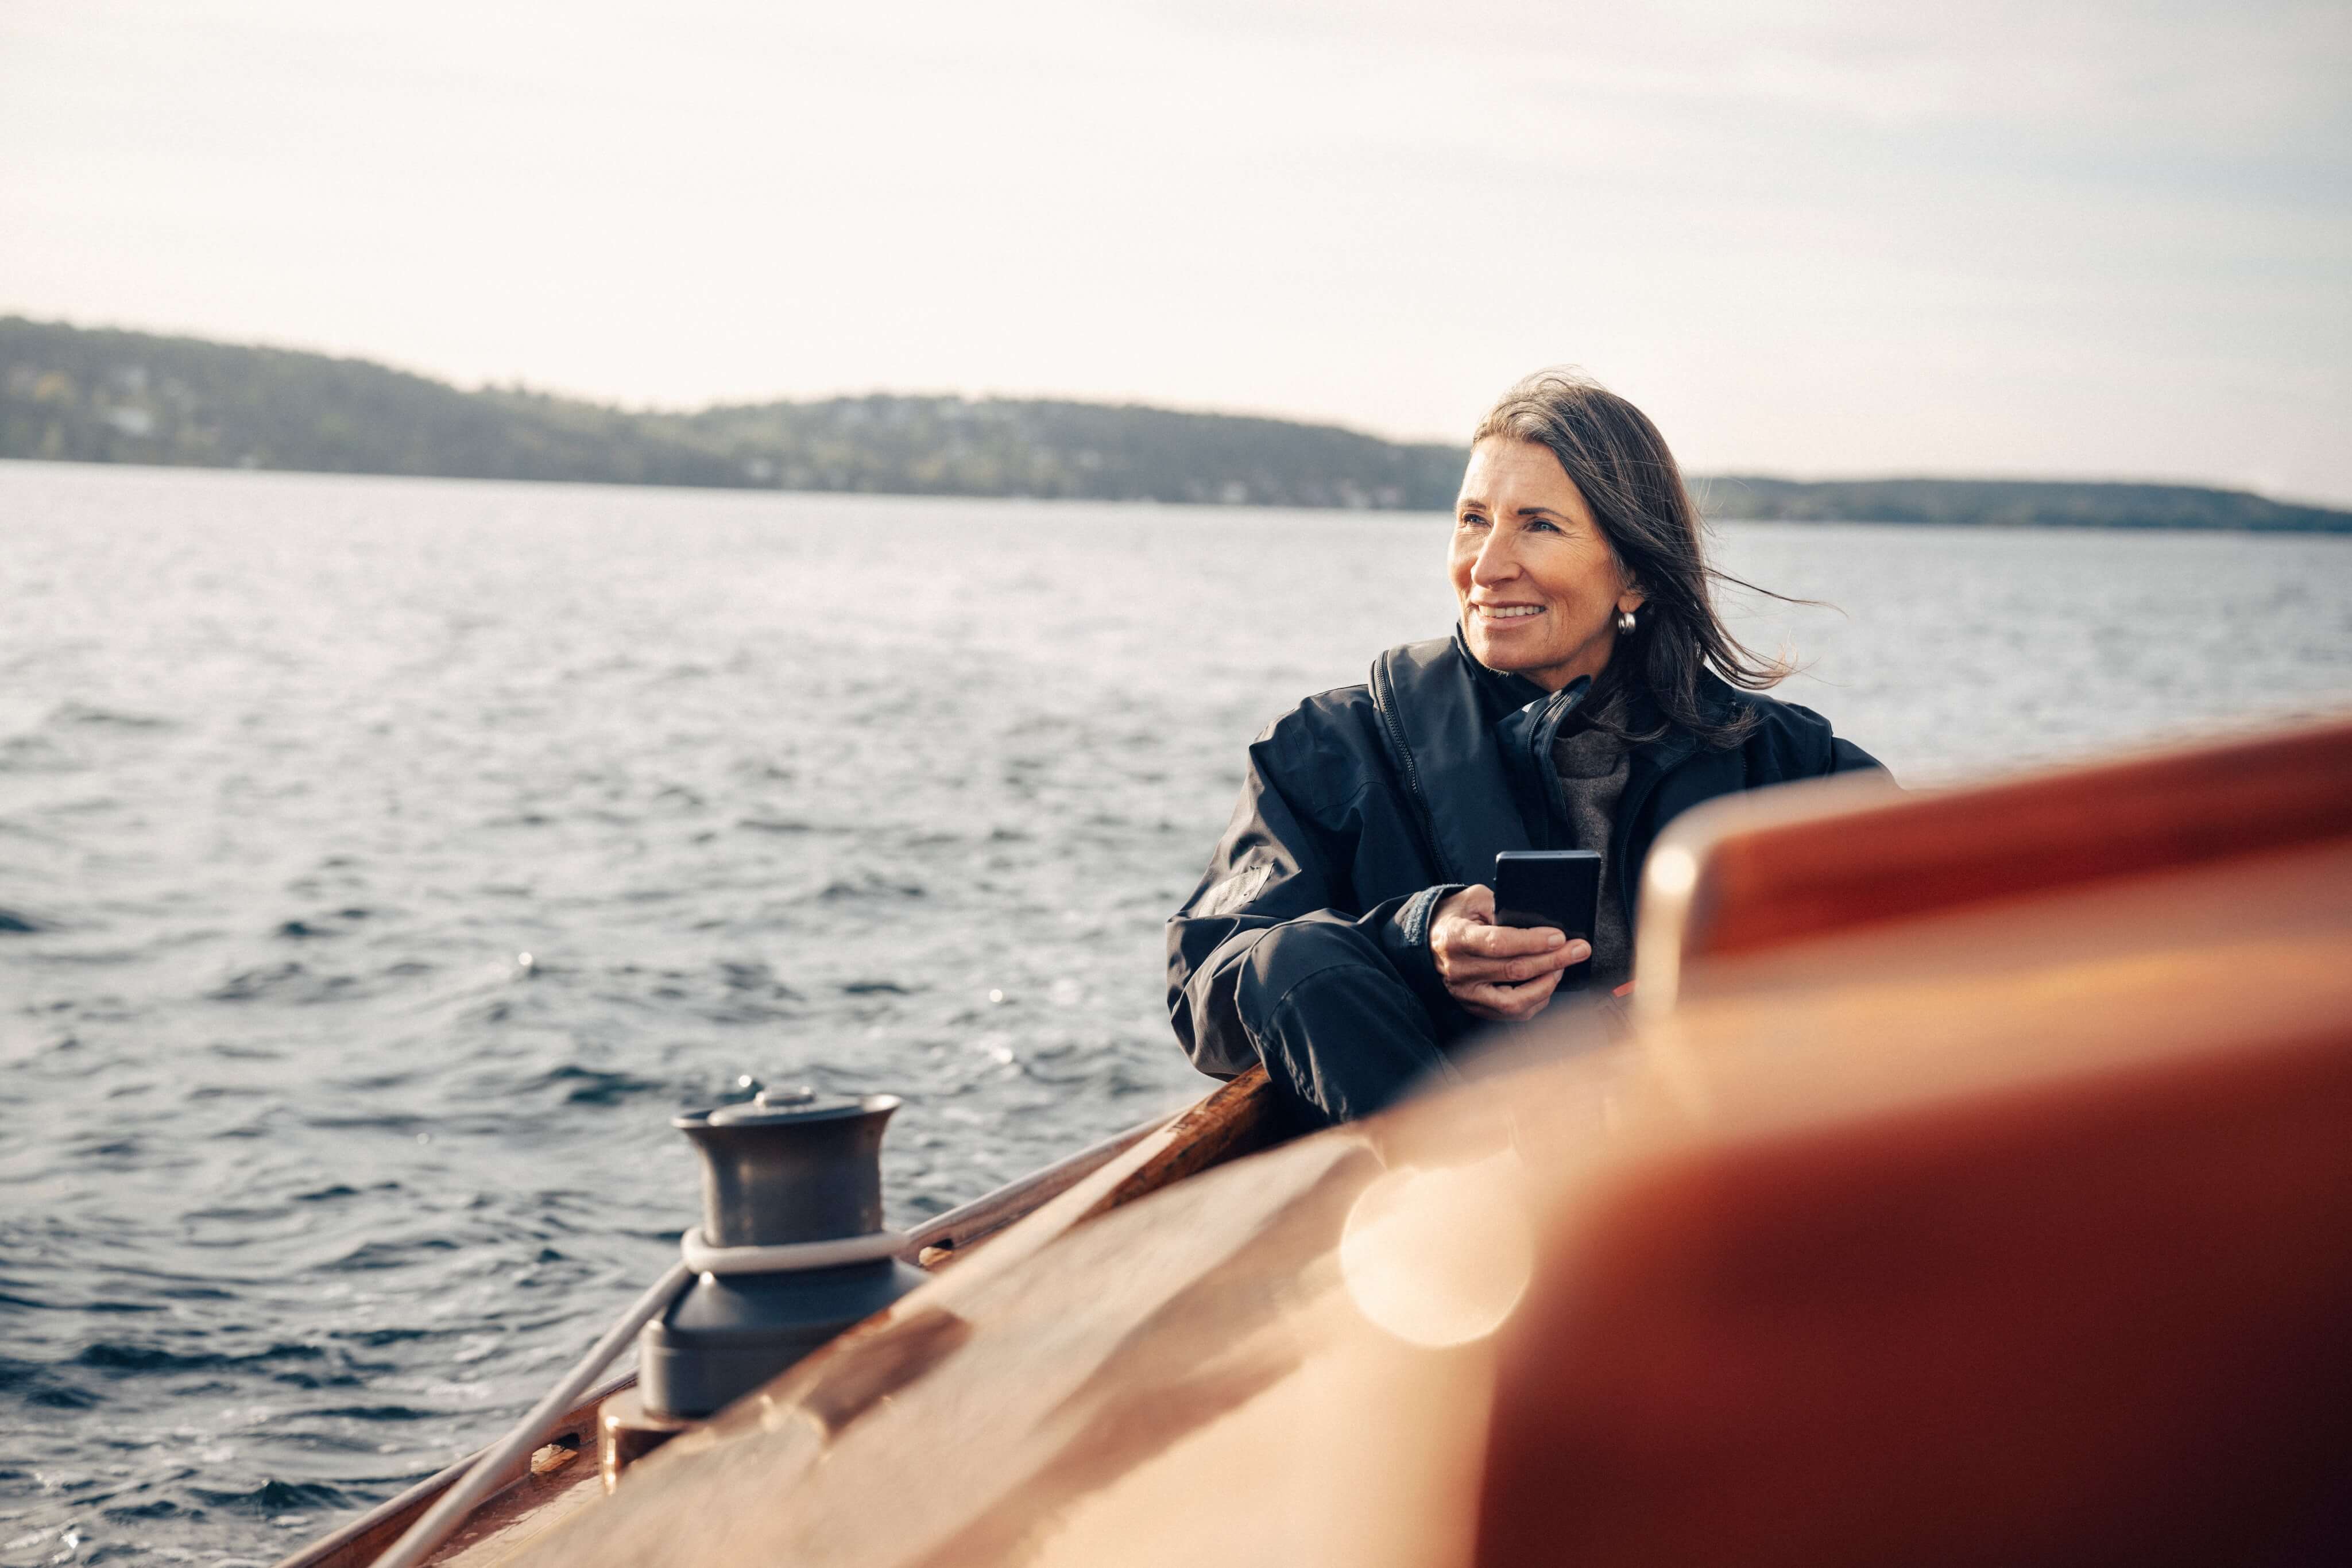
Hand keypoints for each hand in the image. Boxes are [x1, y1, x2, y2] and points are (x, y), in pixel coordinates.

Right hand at [1430, 884, 1587, 1022]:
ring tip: (1562, 967)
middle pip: (1514, 971)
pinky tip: (1547, 984)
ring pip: (1515, 1001)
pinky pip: (1512, 1013)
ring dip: (1546, 984)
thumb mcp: (1474, 899)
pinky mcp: (1475, 1007)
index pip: (1499, 943)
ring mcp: (1467, 993)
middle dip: (1553, 960)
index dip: (1533, 942)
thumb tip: (1537, 922)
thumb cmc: (1457, 916)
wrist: (1430, 940)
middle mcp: (1459, 970)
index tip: (1560, 937)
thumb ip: (1501, 906)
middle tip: (1579, 949)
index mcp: (1456, 938)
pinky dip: (1536, 1000)